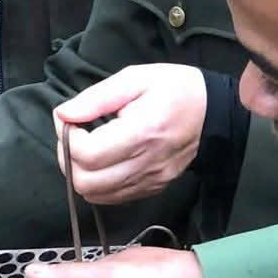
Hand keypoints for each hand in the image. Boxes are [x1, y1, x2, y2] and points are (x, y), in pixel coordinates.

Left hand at [55, 64, 208, 204]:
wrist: (214, 113)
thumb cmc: (174, 89)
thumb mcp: (135, 78)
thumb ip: (95, 97)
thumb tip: (62, 114)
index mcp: (141, 132)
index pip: (86, 154)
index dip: (67, 138)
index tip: (71, 120)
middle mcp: (146, 163)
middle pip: (85, 181)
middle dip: (68, 159)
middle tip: (74, 136)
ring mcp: (151, 181)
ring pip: (95, 195)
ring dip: (80, 173)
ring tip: (87, 148)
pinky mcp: (154, 189)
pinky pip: (112, 198)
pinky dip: (98, 184)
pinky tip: (104, 161)